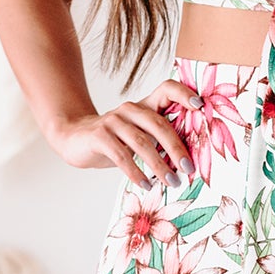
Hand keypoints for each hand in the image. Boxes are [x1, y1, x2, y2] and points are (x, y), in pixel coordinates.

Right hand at [48, 80, 203, 184]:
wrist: (74, 139)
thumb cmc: (115, 141)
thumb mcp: (139, 136)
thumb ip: (159, 141)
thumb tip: (189, 161)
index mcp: (144, 106)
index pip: (166, 89)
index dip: (183, 93)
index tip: (200, 106)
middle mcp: (130, 110)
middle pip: (159, 124)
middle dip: (177, 148)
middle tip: (189, 168)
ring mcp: (113, 121)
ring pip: (142, 142)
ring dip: (159, 165)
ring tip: (172, 182)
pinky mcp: (99, 135)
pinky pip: (121, 156)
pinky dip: (136, 172)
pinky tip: (146, 185)